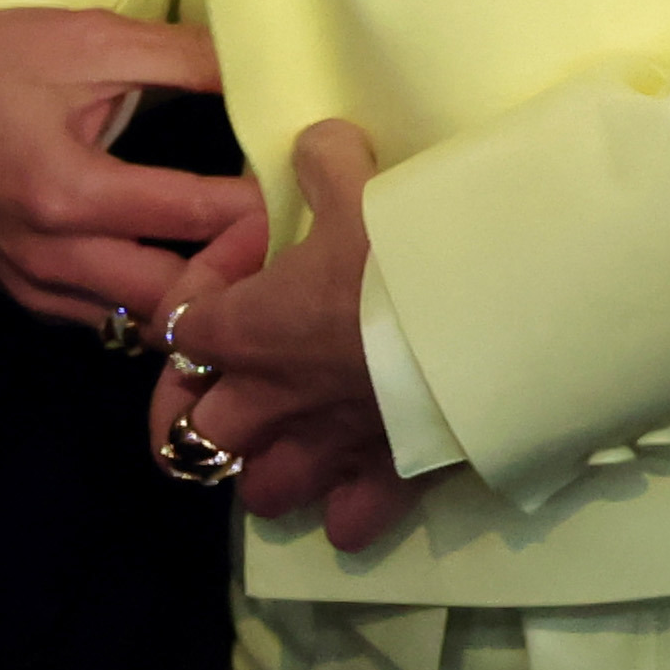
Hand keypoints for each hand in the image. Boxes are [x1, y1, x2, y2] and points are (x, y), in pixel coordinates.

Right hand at [0, 7, 262, 326]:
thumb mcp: (91, 41)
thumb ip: (183, 58)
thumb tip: (265, 64)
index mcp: (67, 191)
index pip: (189, 216)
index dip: (257, 209)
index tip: (308, 197)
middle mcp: (49, 256)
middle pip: (170, 298)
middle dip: (234, 277)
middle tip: (291, 245)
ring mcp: (32, 285)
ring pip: (137, 325)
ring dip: (195, 302)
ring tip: (252, 265)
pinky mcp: (22, 293)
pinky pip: (101, 322)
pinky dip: (149, 308)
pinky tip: (191, 276)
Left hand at [151, 121, 418, 552]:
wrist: (490, 316)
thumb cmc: (409, 248)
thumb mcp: (361, 184)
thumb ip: (325, 164)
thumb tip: (316, 145)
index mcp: (251, 326)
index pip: (180, 323)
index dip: (203, 287)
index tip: (255, 252)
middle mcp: (273, 400)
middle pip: (194, 431)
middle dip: (204, 411)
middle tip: (240, 376)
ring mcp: (326, 449)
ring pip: (262, 489)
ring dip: (271, 466)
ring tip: (298, 434)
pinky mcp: (384, 479)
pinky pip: (346, 524)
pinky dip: (347, 511)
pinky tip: (361, 481)